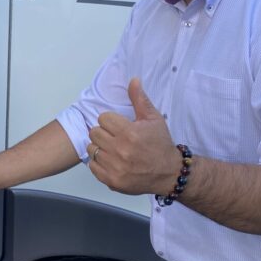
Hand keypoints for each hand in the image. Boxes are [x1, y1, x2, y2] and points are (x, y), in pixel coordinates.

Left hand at [87, 78, 176, 194]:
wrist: (169, 173)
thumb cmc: (160, 145)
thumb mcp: (153, 119)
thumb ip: (140, 99)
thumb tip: (133, 80)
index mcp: (130, 133)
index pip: (103, 118)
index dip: (111, 121)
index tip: (120, 126)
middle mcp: (121, 150)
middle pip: (94, 132)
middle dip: (104, 133)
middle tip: (116, 138)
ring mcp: (115, 167)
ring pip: (91, 148)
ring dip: (100, 147)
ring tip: (114, 149)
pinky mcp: (111, 180)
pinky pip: (92, 166)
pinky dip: (99, 163)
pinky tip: (111, 161)